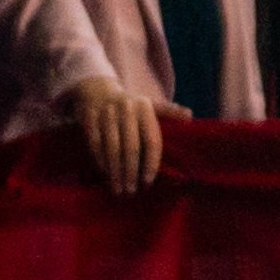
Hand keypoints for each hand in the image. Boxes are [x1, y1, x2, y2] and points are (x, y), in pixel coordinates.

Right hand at [61, 73, 167, 193]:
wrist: (97, 88)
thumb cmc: (130, 105)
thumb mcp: (150, 104)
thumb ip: (169, 112)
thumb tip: (190, 116)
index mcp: (145, 107)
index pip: (151, 139)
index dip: (151, 162)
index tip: (148, 181)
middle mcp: (126, 109)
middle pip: (130, 147)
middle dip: (131, 172)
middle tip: (131, 191)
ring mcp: (106, 113)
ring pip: (111, 148)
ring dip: (114, 171)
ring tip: (119, 189)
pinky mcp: (89, 118)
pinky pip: (95, 144)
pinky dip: (100, 161)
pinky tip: (105, 174)